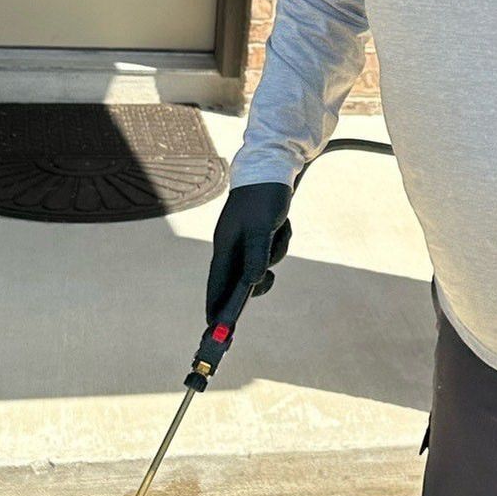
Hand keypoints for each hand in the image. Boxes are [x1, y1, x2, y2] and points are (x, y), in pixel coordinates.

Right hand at [205, 182, 293, 331]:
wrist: (272, 168)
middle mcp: (232, 247)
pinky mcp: (259, 237)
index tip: (214, 328)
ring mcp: (245, 242)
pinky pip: (270, 252)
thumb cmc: (262, 197)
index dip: (215, 306)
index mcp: (224, 246)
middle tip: (268, 281)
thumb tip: (253, 282)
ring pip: (260, 265)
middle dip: (254, 282)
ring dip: (274, 253)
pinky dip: (279, 242)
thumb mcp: (261, 227)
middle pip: (238, 280)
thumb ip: (256, 254)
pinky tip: (281, 224)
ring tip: (278, 229)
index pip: (216, 284)